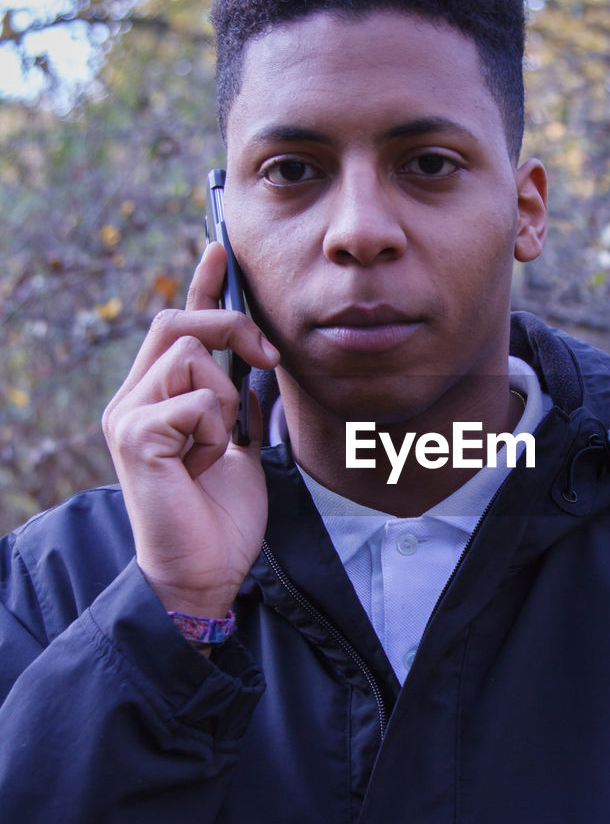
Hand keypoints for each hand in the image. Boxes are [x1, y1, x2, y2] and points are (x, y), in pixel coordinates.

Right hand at [102, 244, 279, 619]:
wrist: (206, 572)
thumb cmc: (221, 516)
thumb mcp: (238, 443)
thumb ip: (236, 400)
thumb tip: (256, 357)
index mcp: (157, 398)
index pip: (176, 326)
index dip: (201, 286)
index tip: (221, 251)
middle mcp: (133, 400)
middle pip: (176, 322)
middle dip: (229, 326)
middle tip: (268, 359)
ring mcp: (128, 416)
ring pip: (189, 357)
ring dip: (222, 400)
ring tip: (214, 449)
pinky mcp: (134, 436)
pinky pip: (194, 400)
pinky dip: (214, 431)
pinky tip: (203, 465)